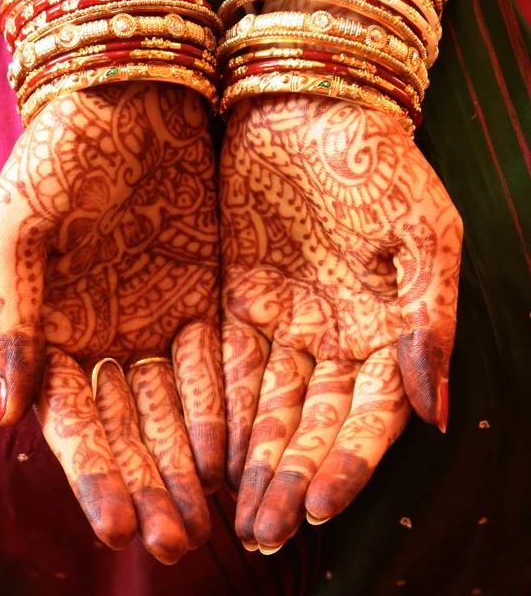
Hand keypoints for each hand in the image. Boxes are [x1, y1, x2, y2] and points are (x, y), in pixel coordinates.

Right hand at [0, 83, 224, 560]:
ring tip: (208, 516)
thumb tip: (11, 410)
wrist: (130, 106)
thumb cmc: (61, 156)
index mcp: (54, 332)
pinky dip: (220, 410)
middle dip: (151, 485)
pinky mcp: (202, 302)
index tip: (120, 528)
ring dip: (188, 463)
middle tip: (177, 541)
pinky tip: (230, 454)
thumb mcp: (15, 229)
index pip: (76, 422)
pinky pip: (214, 367)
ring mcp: (156, 323)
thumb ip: (14, 317)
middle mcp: (106, 338)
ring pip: (174, 409)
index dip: (97, 476)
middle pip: (130, 428)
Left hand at [220, 95, 462, 551]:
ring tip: (235, 513)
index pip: (370, 415)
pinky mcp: (236, 304)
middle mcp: (334, 339)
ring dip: (252, 460)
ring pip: (266, 408)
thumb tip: (437, 411)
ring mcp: (283, 325)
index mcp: (386, 332)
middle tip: (265, 532)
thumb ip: (431, 323)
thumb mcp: (423, 236)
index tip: (320, 505)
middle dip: (290, 478)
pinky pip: (226, 368)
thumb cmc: (375, 166)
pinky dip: (219, 412)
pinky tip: (208, 454)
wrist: (307, 113)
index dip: (348, 462)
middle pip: (312, 424)